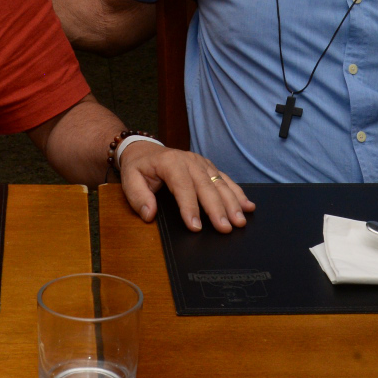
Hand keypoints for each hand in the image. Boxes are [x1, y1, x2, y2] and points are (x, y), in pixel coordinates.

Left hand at [118, 142, 254, 232]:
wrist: (144, 150)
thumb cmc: (139, 167)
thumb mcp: (129, 179)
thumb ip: (138, 197)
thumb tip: (149, 213)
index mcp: (170, 163)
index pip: (183, 187)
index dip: (190, 207)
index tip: (196, 226)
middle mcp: (190, 161)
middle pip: (207, 186)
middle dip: (218, 209)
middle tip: (226, 228)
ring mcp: (202, 163)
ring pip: (220, 183)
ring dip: (232, 203)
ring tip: (240, 221)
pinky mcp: (209, 167)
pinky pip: (226, 179)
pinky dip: (238, 193)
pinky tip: (248, 205)